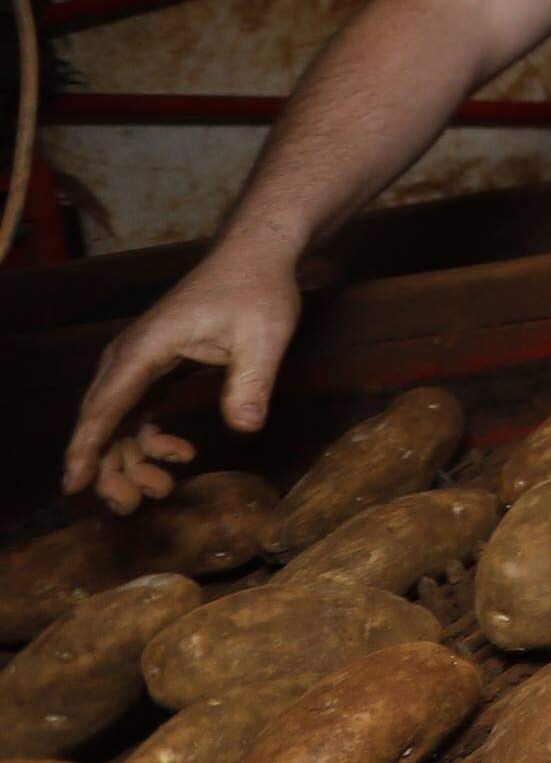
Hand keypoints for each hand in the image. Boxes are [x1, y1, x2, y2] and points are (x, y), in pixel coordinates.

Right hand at [65, 253, 298, 507]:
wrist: (255, 257)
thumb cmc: (257, 290)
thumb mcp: (265, 335)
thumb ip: (253, 381)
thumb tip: (246, 427)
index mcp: (146, 348)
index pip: (105, 405)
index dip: (86, 448)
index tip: (73, 486)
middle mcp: (130, 355)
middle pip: (102, 420)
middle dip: (109, 467)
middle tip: (131, 506)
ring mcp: (138, 361)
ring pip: (116, 420)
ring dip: (130, 458)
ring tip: (162, 489)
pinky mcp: (152, 366)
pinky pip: (135, 411)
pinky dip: (148, 437)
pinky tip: (180, 453)